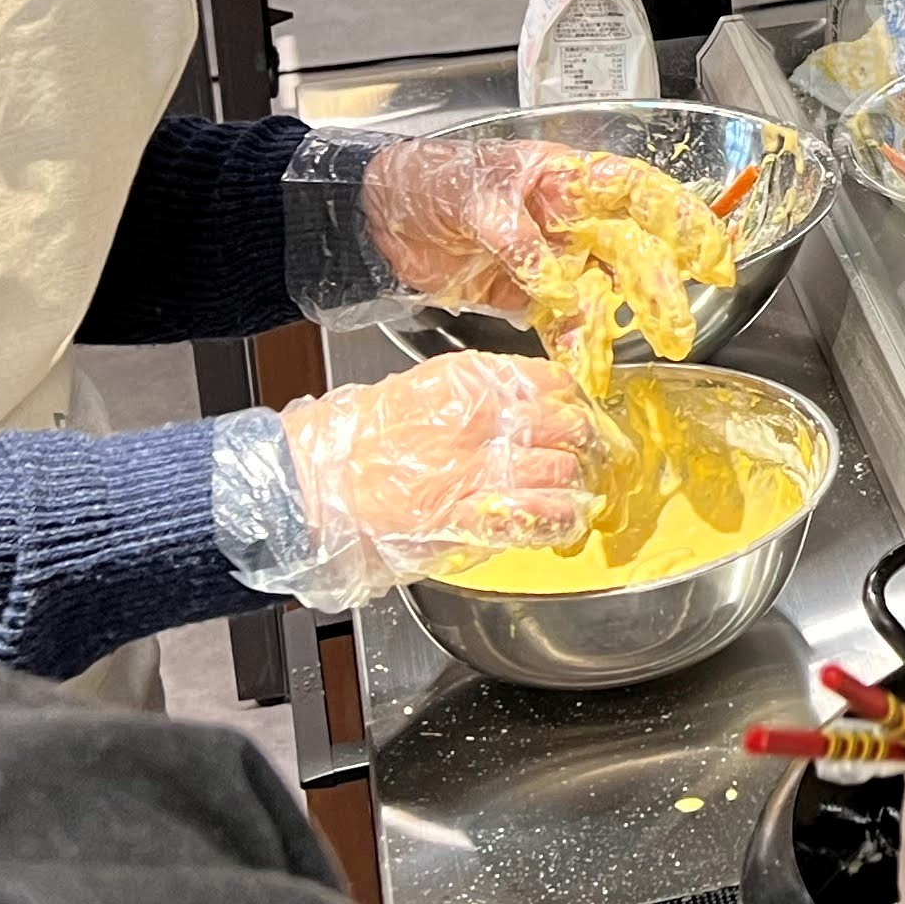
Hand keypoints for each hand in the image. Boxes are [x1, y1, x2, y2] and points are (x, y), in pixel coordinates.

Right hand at [275, 352, 610, 574]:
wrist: (312, 484)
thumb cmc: (356, 439)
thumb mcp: (421, 390)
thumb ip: (478, 396)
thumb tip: (529, 406)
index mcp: (470, 382)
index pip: (554, 382)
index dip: (576, 401)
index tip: (581, 412)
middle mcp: (481, 421)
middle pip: (568, 427)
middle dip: (587, 444)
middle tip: (592, 456)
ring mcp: (476, 472)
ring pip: (561, 473)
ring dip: (576, 485)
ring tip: (579, 492)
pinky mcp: (467, 519)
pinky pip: (534, 519)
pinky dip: (558, 521)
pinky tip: (564, 521)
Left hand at [362, 138, 735, 334]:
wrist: (374, 221)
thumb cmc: (425, 181)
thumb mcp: (472, 194)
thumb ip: (516, 235)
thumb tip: (557, 278)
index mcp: (564, 177)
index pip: (638, 190)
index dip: (681, 219)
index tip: (709, 254)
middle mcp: (569, 217)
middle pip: (630, 250)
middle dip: (658, 288)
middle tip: (677, 326)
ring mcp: (552, 258)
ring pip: (602, 293)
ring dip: (621, 325)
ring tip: (642, 356)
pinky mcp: (527, 295)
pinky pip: (563, 322)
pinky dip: (576, 345)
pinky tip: (588, 369)